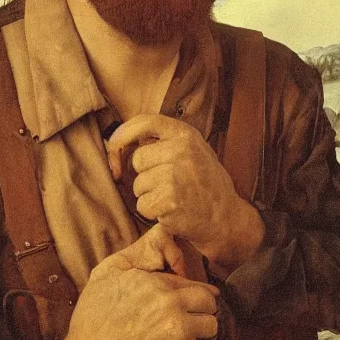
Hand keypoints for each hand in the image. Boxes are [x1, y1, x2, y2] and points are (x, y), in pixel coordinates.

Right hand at [35, 225, 219, 339]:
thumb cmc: (94, 317)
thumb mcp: (110, 272)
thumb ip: (141, 249)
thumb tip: (167, 231)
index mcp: (164, 290)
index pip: (203, 290)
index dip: (195, 296)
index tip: (186, 303)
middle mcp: (176, 315)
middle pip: (212, 311)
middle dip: (199, 313)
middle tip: (179, 319)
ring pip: (207, 334)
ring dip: (194, 334)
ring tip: (170, 337)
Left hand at [105, 114, 264, 269]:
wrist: (226, 218)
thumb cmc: (206, 185)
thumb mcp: (195, 152)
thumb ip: (167, 142)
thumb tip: (124, 139)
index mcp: (186, 135)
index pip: (145, 122)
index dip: (123, 133)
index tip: (114, 146)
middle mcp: (181, 150)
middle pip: (137, 159)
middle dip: (145, 175)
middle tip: (166, 185)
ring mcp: (176, 175)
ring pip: (138, 185)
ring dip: (149, 196)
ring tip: (172, 198)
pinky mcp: (170, 199)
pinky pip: (143, 205)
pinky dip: (152, 212)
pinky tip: (171, 211)